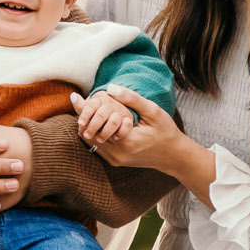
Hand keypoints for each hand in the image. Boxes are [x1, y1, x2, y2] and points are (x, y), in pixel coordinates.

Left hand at [72, 86, 186, 170]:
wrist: (174, 156)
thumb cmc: (165, 131)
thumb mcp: (153, 111)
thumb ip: (132, 99)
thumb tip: (110, 88)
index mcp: (125, 141)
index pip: (95, 123)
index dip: (84, 109)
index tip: (75, 96)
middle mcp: (117, 154)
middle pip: (88, 134)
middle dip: (83, 117)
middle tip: (79, 101)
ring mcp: (115, 160)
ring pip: (91, 141)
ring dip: (87, 125)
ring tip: (86, 109)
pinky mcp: (115, 161)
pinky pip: (98, 146)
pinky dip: (94, 133)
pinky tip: (96, 121)